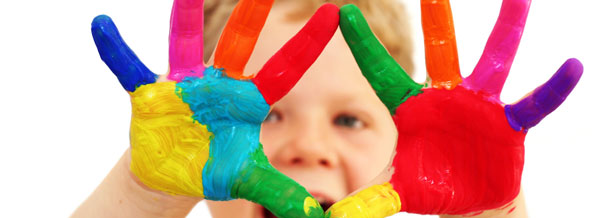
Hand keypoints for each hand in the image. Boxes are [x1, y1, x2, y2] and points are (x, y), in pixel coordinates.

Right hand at [91, 1, 338, 216]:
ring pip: (184, 44)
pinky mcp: (151, 95)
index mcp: (247, 101)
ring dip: (184, 19)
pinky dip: (117, 51)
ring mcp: (184, 86)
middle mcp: (218, 84)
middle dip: (251, 16)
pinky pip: (130, 68)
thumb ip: (277, 191)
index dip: (307, 44)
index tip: (332, 13)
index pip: (285, 69)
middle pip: (238, 45)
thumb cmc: (214, 168)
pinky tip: (102, 26)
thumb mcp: (248, 179)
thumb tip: (311, 215)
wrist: (173, 174)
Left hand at [326, 1, 581, 216]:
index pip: (382, 72)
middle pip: (440, 52)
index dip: (363, 44)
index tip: (343, 12)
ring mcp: (479, 105)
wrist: (469, 199)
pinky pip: (533, 104)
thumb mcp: (397, 191)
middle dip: (437, 19)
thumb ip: (371, 199)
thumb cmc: (431, 185)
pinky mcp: (508, 123)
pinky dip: (552, 89)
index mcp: (412, 107)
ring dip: (507, 31)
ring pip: (493, 62)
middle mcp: (446, 97)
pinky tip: (572, 67)